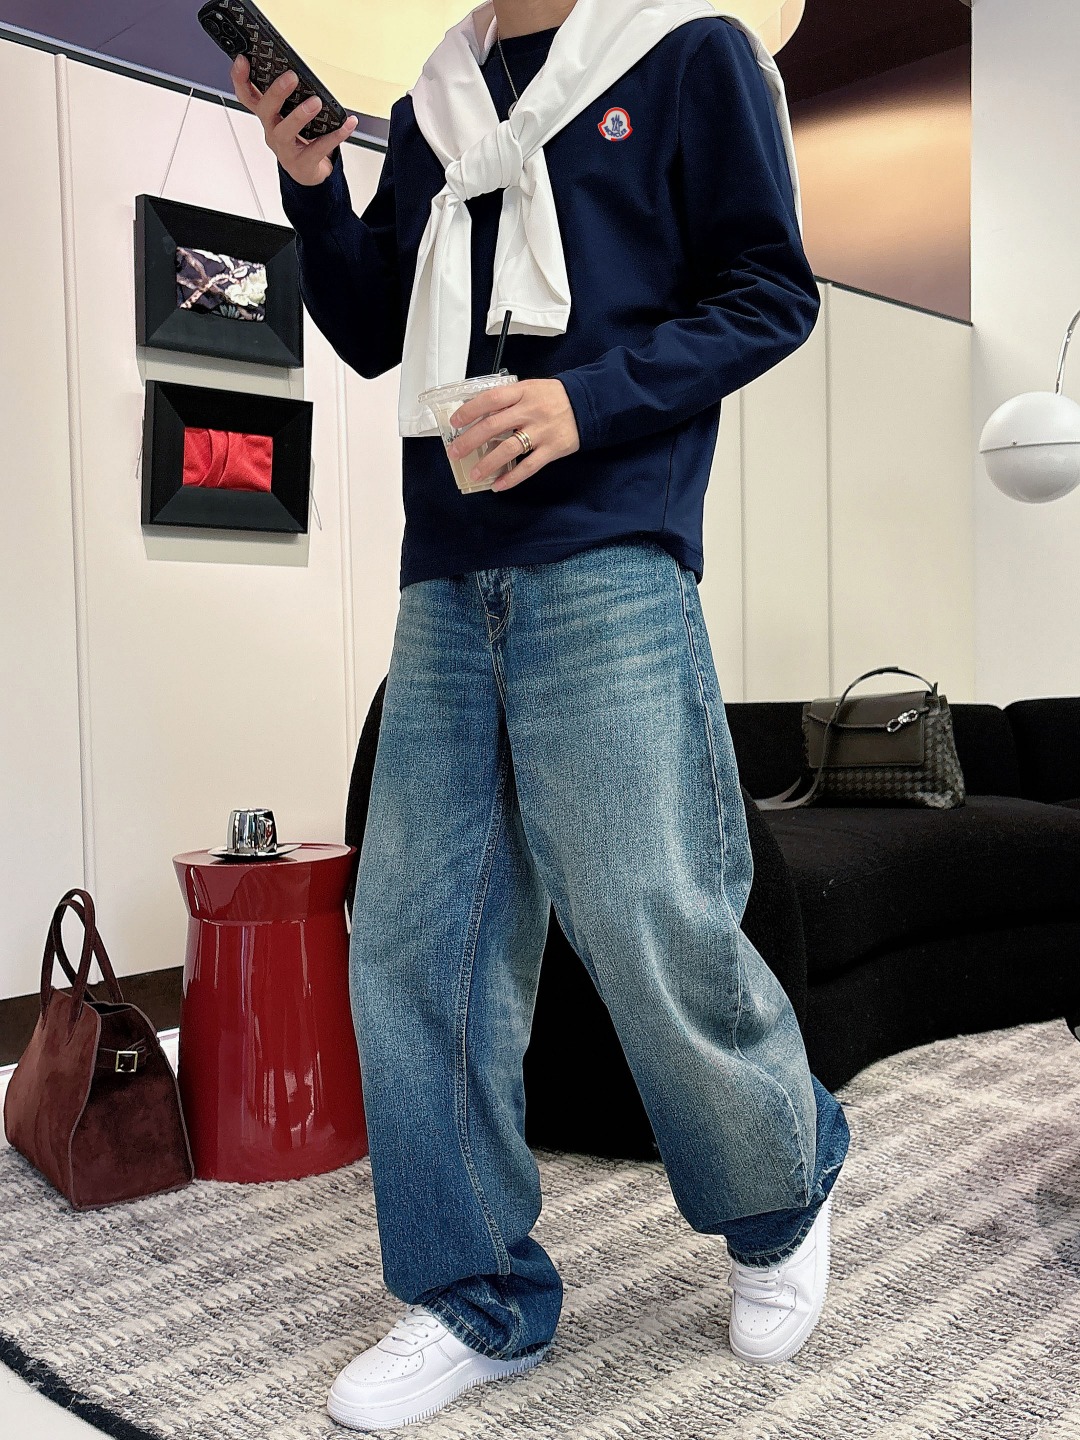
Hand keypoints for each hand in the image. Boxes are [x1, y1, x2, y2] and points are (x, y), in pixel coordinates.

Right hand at [231, 54, 356, 185]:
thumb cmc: (299, 140)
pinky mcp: (302, 164)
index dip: (240, 78)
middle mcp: (272, 131)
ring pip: (285, 132)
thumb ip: (290, 96)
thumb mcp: (289, 115)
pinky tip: (348, 123)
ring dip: (300, 115)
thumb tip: (300, 70)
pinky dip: (336, 135)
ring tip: (316, 102)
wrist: (307, 173)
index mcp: (267, 116)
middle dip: (276, 93)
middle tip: (291, 77)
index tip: (243, 59)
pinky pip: (319, 148)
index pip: (247, 95)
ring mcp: (285, 149)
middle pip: (265, 110)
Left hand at [447, 379, 579, 490]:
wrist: (588, 403)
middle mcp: (530, 410)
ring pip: (508, 449)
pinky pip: (529, 467)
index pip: (491, 399)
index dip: (470, 410)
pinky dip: (512, 477)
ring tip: (474, 474)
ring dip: (488, 463)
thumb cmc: (553, 397)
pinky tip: (498, 485)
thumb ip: (509, 400)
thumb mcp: (531, 389)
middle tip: (455, 453)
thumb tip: (479, 415)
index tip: (455, 422)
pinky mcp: (552, 449)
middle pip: (493, 426)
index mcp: (523, 392)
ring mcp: (541, 431)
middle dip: (470, 440)